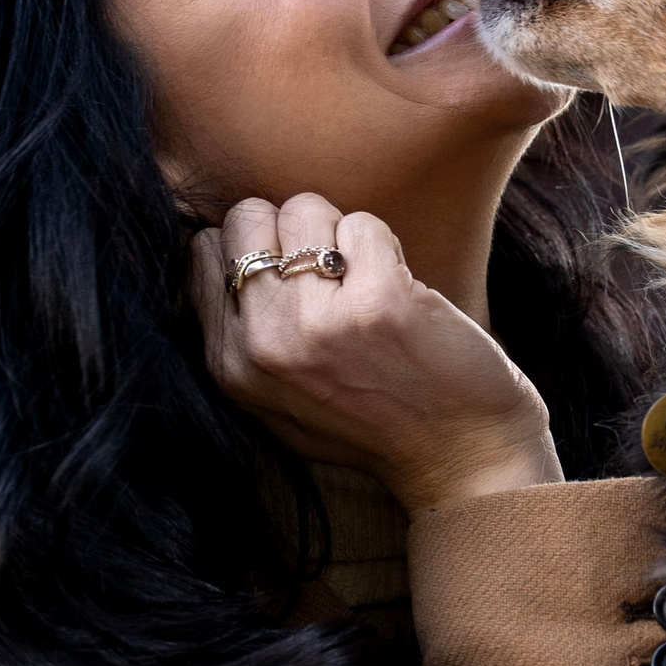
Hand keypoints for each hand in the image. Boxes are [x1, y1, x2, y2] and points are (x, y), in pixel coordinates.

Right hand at [190, 190, 562, 512]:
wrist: (461, 457)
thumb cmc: (373, 421)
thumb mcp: (275, 400)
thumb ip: (237, 334)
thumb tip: (213, 246)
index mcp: (229, 365)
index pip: (204, 251)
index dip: (252, 245)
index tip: (291, 274)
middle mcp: (262, 344)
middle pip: (247, 218)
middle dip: (291, 230)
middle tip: (331, 273)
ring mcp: (317, 323)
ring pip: (303, 208)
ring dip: (340, 233)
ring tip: (365, 284)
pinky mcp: (378, 302)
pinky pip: (363, 223)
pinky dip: (386, 245)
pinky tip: (400, 291)